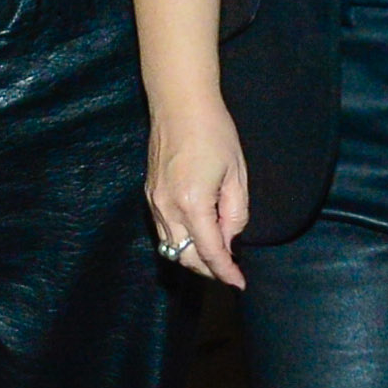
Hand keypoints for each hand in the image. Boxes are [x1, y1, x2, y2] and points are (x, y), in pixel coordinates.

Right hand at [145, 98, 249, 287]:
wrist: (179, 104)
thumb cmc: (214, 133)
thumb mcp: (237, 174)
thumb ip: (235, 213)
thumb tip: (229, 239)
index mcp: (192, 204)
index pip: (209, 252)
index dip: (225, 271)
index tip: (239, 283)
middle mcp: (167, 208)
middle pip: (185, 257)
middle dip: (208, 269)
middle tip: (230, 269)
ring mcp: (154, 202)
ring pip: (171, 247)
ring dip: (192, 257)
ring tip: (215, 254)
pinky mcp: (149, 193)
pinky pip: (163, 230)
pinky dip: (180, 240)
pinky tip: (197, 233)